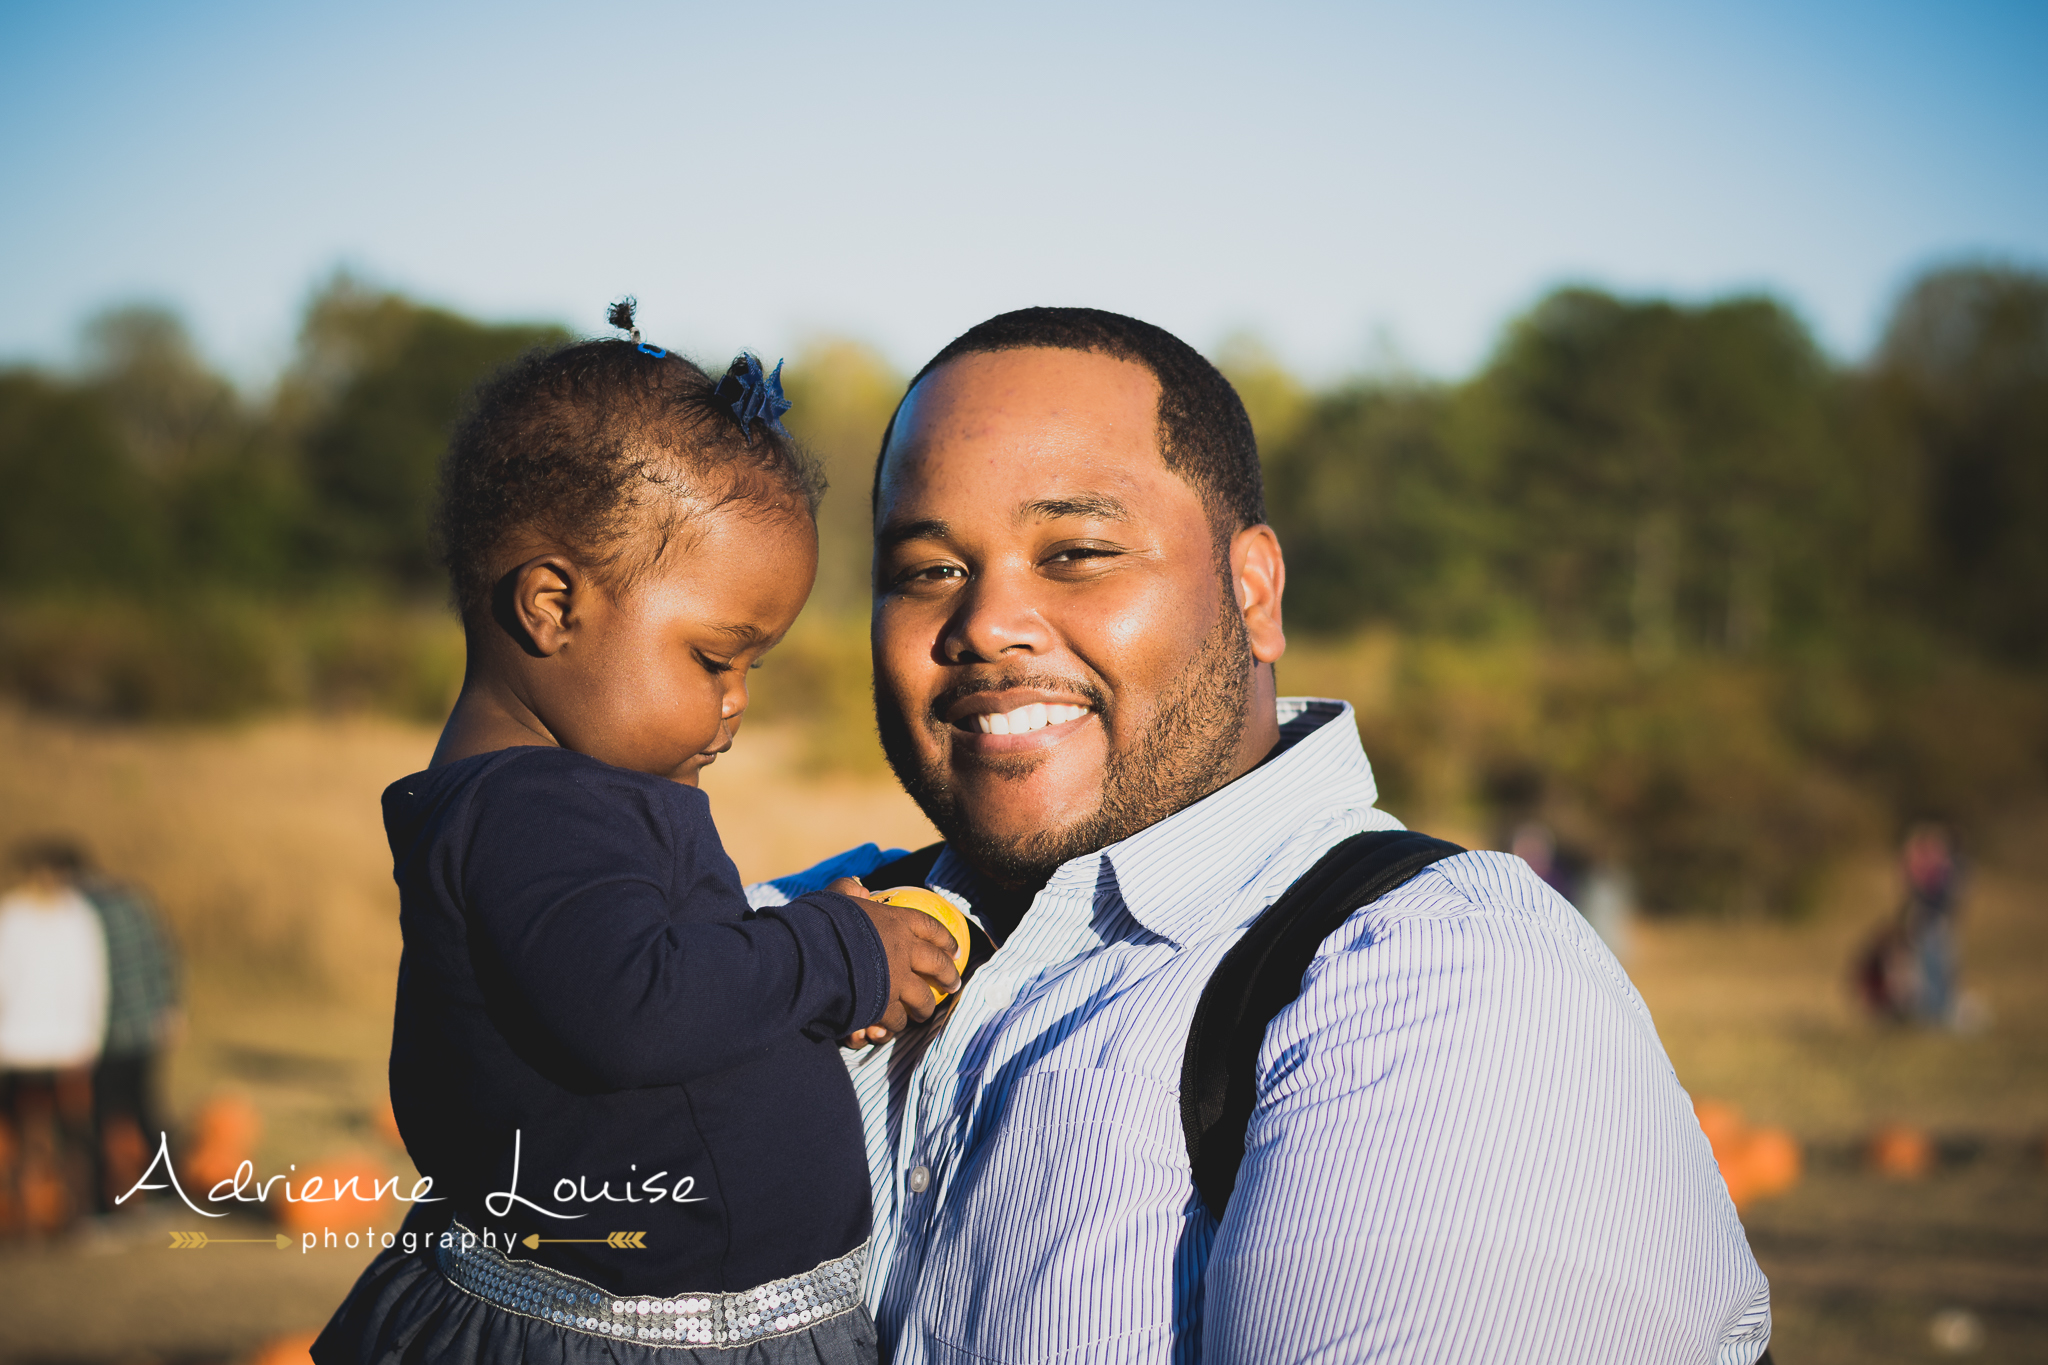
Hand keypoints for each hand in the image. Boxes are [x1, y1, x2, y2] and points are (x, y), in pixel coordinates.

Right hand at [829, 877, 960, 1045]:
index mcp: (895, 921)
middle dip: (948, 975)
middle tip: (953, 985)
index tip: (955, 949)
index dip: (945, 939)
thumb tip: (859, 887)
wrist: (810, 955)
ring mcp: (896, 979)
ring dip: (925, 1007)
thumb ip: (849, 890)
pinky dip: (896, 1024)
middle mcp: (903, 950)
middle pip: (937, 964)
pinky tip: (894, 1026)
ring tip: (924, 1012)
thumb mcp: (836, 899)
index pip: (930, 927)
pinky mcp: (883, 1005)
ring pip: (922, 998)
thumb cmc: (821, 923)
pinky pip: (897, 1019)